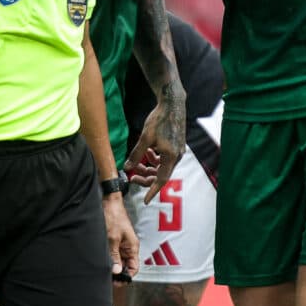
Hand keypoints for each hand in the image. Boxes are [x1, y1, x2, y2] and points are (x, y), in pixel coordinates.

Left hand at [104, 192, 138, 280]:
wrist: (108, 202)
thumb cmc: (113, 216)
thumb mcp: (112, 238)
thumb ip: (114, 255)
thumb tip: (116, 271)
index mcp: (132, 247)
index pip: (134, 268)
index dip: (127, 276)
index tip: (118, 282)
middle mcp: (128, 247)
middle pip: (125, 266)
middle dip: (118, 273)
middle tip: (108, 279)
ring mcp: (120, 244)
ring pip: (118, 261)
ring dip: (112, 266)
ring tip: (103, 271)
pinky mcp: (113, 241)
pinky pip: (113, 254)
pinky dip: (108, 259)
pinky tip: (101, 262)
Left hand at [126, 89, 183, 204]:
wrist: (172, 104)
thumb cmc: (159, 120)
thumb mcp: (145, 138)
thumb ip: (136, 155)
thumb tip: (127, 168)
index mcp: (171, 156)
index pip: (161, 180)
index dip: (152, 191)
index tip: (145, 200)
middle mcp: (177, 156)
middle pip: (161, 174)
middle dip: (146, 177)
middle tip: (132, 177)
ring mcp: (178, 151)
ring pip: (162, 167)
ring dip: (149, 167)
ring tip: (136, 163)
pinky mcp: (176, 146)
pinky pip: (165, 159)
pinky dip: (155, 159)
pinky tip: (147, 153)